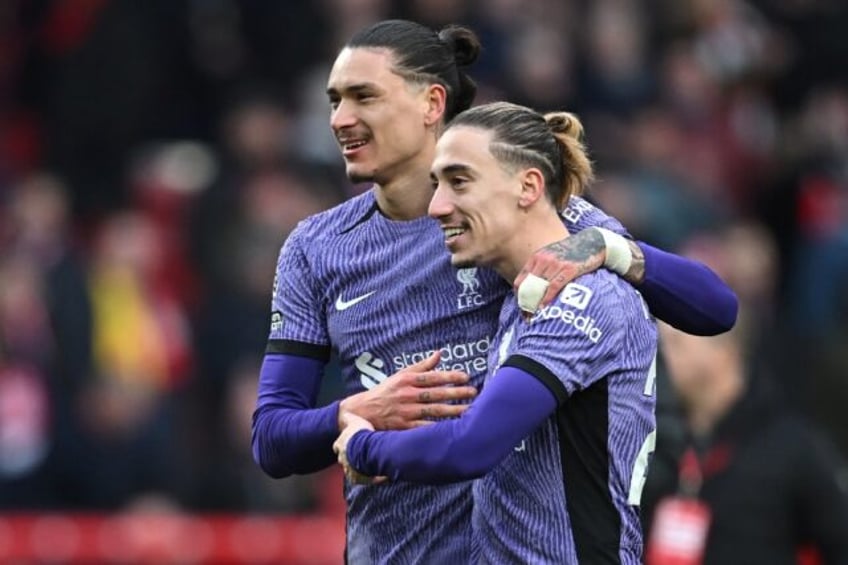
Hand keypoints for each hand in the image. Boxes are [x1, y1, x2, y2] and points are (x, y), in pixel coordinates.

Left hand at [333, 413, 386, 484]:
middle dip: (350, 458)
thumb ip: (349, 417)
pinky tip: (378, 475)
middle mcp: (342, 459)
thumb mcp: (355, 421)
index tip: (349, 444)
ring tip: (370, 466)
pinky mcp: (356, 479)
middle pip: (343, 459)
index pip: (337, 446)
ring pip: (352, 470)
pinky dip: (368, 477)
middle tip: (359, 455)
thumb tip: (346, 413)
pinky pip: (362, 479)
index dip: (342, 445)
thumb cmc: (361, 434)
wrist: (367, 448)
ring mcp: (348, 469)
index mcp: (339, 445)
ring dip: (359, 468)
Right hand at [339, 351, 475, 430]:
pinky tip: (452, 427)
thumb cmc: (385, 391)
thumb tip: (439, 353)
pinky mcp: (404, 427)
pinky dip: (438, 427)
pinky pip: (424, 427)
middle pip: (436, 393)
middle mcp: (407, 394)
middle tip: (474, 392)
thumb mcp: (400, 374)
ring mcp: (406, 411)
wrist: (362, 411)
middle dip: (456, 393)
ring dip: (453, 410)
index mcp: (407, 380)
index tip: (466, 377)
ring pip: (433, 410)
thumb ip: (421, 366)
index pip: (433, 377)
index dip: (450, 376)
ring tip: (469, 409)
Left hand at [513, 228, 605, 314]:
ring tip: (535, 316)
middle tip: (527, 316)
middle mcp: (544, 260)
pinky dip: (548, 298)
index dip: (519, 297)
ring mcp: (556, 264)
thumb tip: (534, 288)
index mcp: (537, 257)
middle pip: (528, 286)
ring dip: (536, 303)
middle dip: (526, 303)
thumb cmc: (571, 252)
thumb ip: (541, 269)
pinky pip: (554, 286)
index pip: (521, 280)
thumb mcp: (551, 256)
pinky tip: (545, 306)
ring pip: (540, 287)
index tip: (521, 308)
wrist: (593, 242)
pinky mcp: (569, 269)